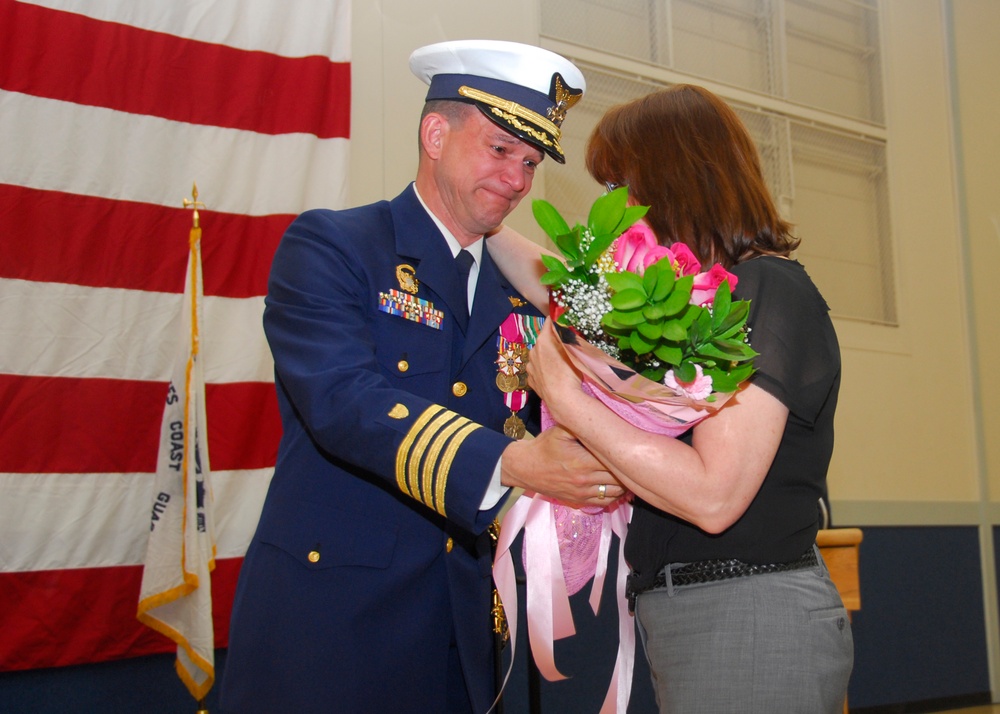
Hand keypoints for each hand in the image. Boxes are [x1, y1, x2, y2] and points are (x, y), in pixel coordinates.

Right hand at [501, 424, 625, 507]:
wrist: (525, 468)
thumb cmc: (544, 447)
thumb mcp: (561, 430)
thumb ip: (581, 425)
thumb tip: (602, 418)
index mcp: (583, 461)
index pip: (614, 460)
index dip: (625, 454)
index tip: (631, 447)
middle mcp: (585, 480)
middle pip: (618, 478)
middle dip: (627, 469)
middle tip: (635, 460)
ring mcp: (582, 493)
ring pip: (615, 492)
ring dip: (624, 484)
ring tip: (629, 472)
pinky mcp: (579, 501)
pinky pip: (605, 502)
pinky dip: (615, 496)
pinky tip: (619, 486)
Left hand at [525, 320, 583, 407]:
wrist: (562, 398)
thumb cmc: (570, 372)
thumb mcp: (573, 350)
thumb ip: (567, 337)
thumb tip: (565, 328)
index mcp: (543, 340)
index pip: (549, 322)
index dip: (556, 320)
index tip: (562, 320)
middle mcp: (533, 351)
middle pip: (544, 341)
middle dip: (552, 342)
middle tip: (565, 347)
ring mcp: (530, 367)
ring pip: (539, 357)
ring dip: (547, 358)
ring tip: (559, 366)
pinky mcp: (531, 380)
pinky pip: (538, 371)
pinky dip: (544, 371)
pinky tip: (553, 377)